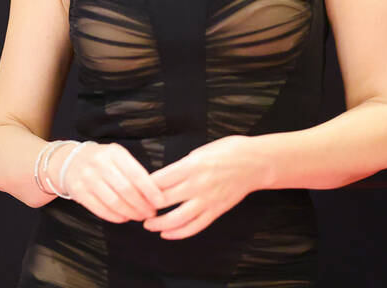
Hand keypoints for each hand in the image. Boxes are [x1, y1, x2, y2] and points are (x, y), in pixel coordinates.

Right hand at [53, 141, 165, 222]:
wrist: (68, 161)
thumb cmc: (101, 161)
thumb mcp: (117, 156)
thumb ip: (134, 171)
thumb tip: (155, 194)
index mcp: (114, 153)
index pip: (137, 174)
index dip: (151, 191)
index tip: (161, 202)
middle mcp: (99, 163)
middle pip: (126, 190)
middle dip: (142, 205)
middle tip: (150, 213)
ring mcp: (87, 177)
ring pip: (114, 202)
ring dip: (131, 213)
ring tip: (139, 216)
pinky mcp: (78, 191)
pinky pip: (100, 209)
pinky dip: (115, 217)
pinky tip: (124, 217)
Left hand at [143, 136, 267, 238]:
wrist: (254, 162)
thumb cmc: (225, 151)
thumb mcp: (199, 152)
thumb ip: (181, 166)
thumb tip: (161, 178)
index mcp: (190, 166)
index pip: (159, 180)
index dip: (142, 187)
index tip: (132, 190)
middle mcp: (197, 184)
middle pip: (164, 199)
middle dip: (146, 206)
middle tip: (134, 208)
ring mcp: (208, 200)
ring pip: (178, 218)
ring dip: (159, 223)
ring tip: (147, 225)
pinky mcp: (217, 211)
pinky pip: (196, 226)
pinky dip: (179, 233)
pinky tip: (167, 234)